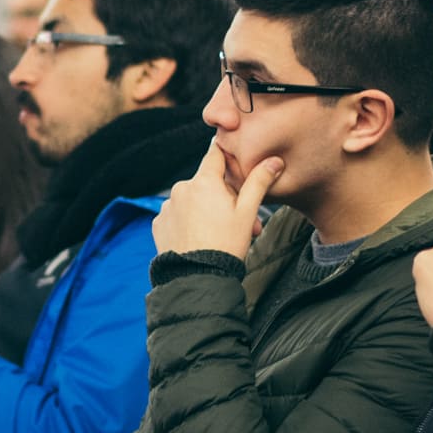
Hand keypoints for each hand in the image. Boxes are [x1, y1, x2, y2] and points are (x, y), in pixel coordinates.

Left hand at [152, 140, 281, 258]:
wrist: (197, 279)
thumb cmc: (226, 245)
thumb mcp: (247, 213)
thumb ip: (258, 182)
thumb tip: (273, 161)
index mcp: (203, 181)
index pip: (215, 153)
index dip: (228, 158)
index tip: (236, 167)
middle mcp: (181, 189)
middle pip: (207, 183)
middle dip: (225, 198)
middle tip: (242, 220)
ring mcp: (167, 207)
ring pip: (192, 200)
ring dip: (207, 211)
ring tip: (221, 234)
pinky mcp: (159, 223)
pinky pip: (177, 215)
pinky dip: (189, 222)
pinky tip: (200, 238)